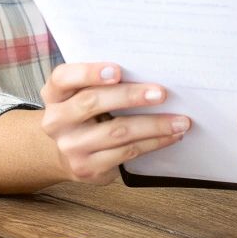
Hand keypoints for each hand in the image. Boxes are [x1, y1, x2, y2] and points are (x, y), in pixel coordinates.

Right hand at [39, 62, 190, 184]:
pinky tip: (171, 136)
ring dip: (154, 125)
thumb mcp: (81, 93)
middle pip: (92, 103)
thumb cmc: (84, 112)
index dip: (89, 73)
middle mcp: (57, 120)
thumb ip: (102, 80)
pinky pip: (127, 153)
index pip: (64, 78)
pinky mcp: (88, 168)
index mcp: (55, 93)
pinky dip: (153, 143)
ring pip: (117, 131)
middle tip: (162, 93)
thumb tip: (150, 69)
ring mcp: (71, 147)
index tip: (117, 70)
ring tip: (181, 120)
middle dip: (131, 96)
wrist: (65, 152)